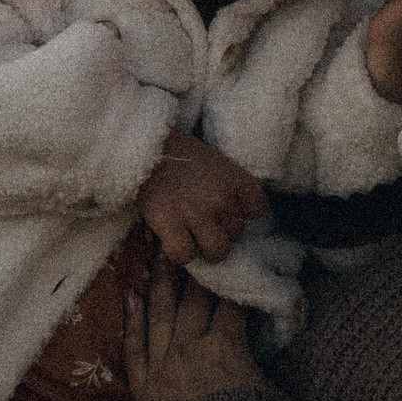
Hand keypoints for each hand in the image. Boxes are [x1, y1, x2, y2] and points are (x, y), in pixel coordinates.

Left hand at [125, 265, 266, 400]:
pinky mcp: (144, 388)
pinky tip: (131, 296)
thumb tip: (260, 340)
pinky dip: (132, 320)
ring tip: (161, 256)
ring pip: (160, 315)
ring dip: (161, 283)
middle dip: (198, 273)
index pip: (231, 304)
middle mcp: (190, 349)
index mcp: (227, 347)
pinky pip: (134, 347)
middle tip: (196, 248)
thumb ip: (260, 359)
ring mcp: (163, 367)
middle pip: (194, 301)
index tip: (236, 262)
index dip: (235, 282)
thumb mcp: (273, 392)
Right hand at [139, 131, 268, 265]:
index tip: (228, 207)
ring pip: (218, 251)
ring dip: (205, 247)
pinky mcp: (170, 224)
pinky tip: (173, 240)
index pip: (259, 209)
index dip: (243, 211)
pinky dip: (179, 252)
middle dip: (221, 228)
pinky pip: (185, 255)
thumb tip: (236, 211)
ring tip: (193, 236)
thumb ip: (229, 184)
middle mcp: (221, 198)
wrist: (142, 145)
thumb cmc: (179, 151)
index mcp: (235, 178)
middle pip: (237, 232)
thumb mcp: (215, 160)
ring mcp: (197, 213)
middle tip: (202, 217)